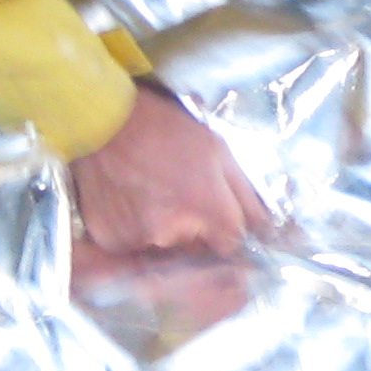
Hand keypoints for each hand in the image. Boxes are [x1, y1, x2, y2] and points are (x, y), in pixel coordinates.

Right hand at [68, 80, 267, 258]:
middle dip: (197, 232)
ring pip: (165, 250)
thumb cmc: (167, 129)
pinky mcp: (110, 239)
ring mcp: (138, 240)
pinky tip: (132, 201)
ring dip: (166, 233)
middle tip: (180, 196)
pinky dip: (136, 231)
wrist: (104, 119)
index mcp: (206, 211)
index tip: (216, 214)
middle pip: (197, 251)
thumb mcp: (219, 151)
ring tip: (154, 195)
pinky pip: (133, 246)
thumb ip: (246, 198)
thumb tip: (266, 232)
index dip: (225, 231)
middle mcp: (173, 234)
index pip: (230, 246)